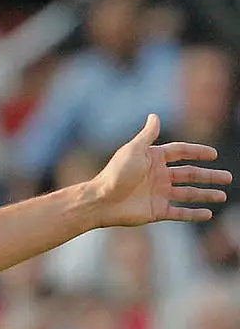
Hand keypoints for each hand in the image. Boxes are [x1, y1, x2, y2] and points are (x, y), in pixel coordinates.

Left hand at [90, 114, 231, 227]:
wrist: (101, 201)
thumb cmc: (116, 174)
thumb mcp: (134, 150)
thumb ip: (148, 135)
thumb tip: (154, 115)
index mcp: (153, 159)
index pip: (181, 152)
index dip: (197, 152)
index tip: (213, 154)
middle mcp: (158, 176)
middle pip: (189, 174)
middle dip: (209, 176)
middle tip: (228, 177)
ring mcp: (158, 194)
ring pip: (188, 194)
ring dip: (205, 194)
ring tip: (222, 195)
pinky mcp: (156, 211)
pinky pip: (179, 213)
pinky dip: (193, 214)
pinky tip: (208, 214)